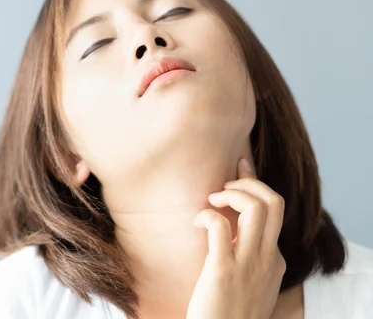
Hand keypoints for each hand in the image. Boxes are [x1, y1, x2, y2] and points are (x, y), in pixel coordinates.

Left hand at [186, 158, 285, 318]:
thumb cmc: (230, 313)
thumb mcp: (253, 284)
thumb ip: (252, 259)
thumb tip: (235, 233)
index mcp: (274, 259)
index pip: (275, 210)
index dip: (255, 184)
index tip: (240, 168)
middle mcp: (267, 258)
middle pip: (274, 201)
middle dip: (249, 182)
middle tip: (224, 187)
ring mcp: (248, 264)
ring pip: (255, 208)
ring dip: (232, 193)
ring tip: (213, 200)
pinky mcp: (223, 270)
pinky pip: (219, 227)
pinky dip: (206, 215)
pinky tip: (196, 222)